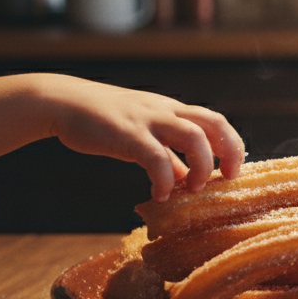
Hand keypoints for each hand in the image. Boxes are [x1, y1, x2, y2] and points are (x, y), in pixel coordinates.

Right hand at [40, 75, 245, 201]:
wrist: (64, 103)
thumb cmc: (105, 122)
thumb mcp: (143, 134)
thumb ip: (168, 155)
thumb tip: (187, 180)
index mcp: (172, 110)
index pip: (215, 120)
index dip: (231, 144)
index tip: (232, 170)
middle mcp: (166, 110)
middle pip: (214, 122)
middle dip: (229, 151)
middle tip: (228, 178)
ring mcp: (148, 120)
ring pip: (193, 136)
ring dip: (201, 166)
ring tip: (194, 189)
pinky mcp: (127, 133)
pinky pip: (156, 157)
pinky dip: (164, 179)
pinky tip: (159, 195)